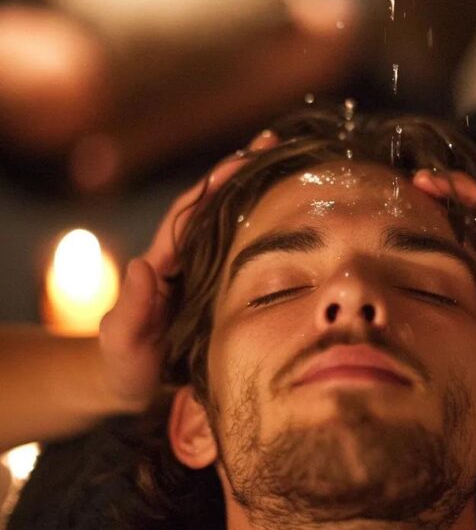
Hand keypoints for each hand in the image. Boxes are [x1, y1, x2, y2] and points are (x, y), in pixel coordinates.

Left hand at [98, 130, 276, 411]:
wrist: (131, 387)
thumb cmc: (123, 366)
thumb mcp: (122, 342)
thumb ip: (129, 310)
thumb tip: (142, 267)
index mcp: (165, 262)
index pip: (191, 214)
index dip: (214, 186)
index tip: (242, 158)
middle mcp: (187, 259)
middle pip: (216, 206)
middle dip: (243, 172)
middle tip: (277, 142)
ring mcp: (205, 273)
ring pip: (234, 224)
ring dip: (259, 193)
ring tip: (295, 165)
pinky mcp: (221, 291)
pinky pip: (246, 253)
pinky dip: (268, 231)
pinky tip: (299, 223)